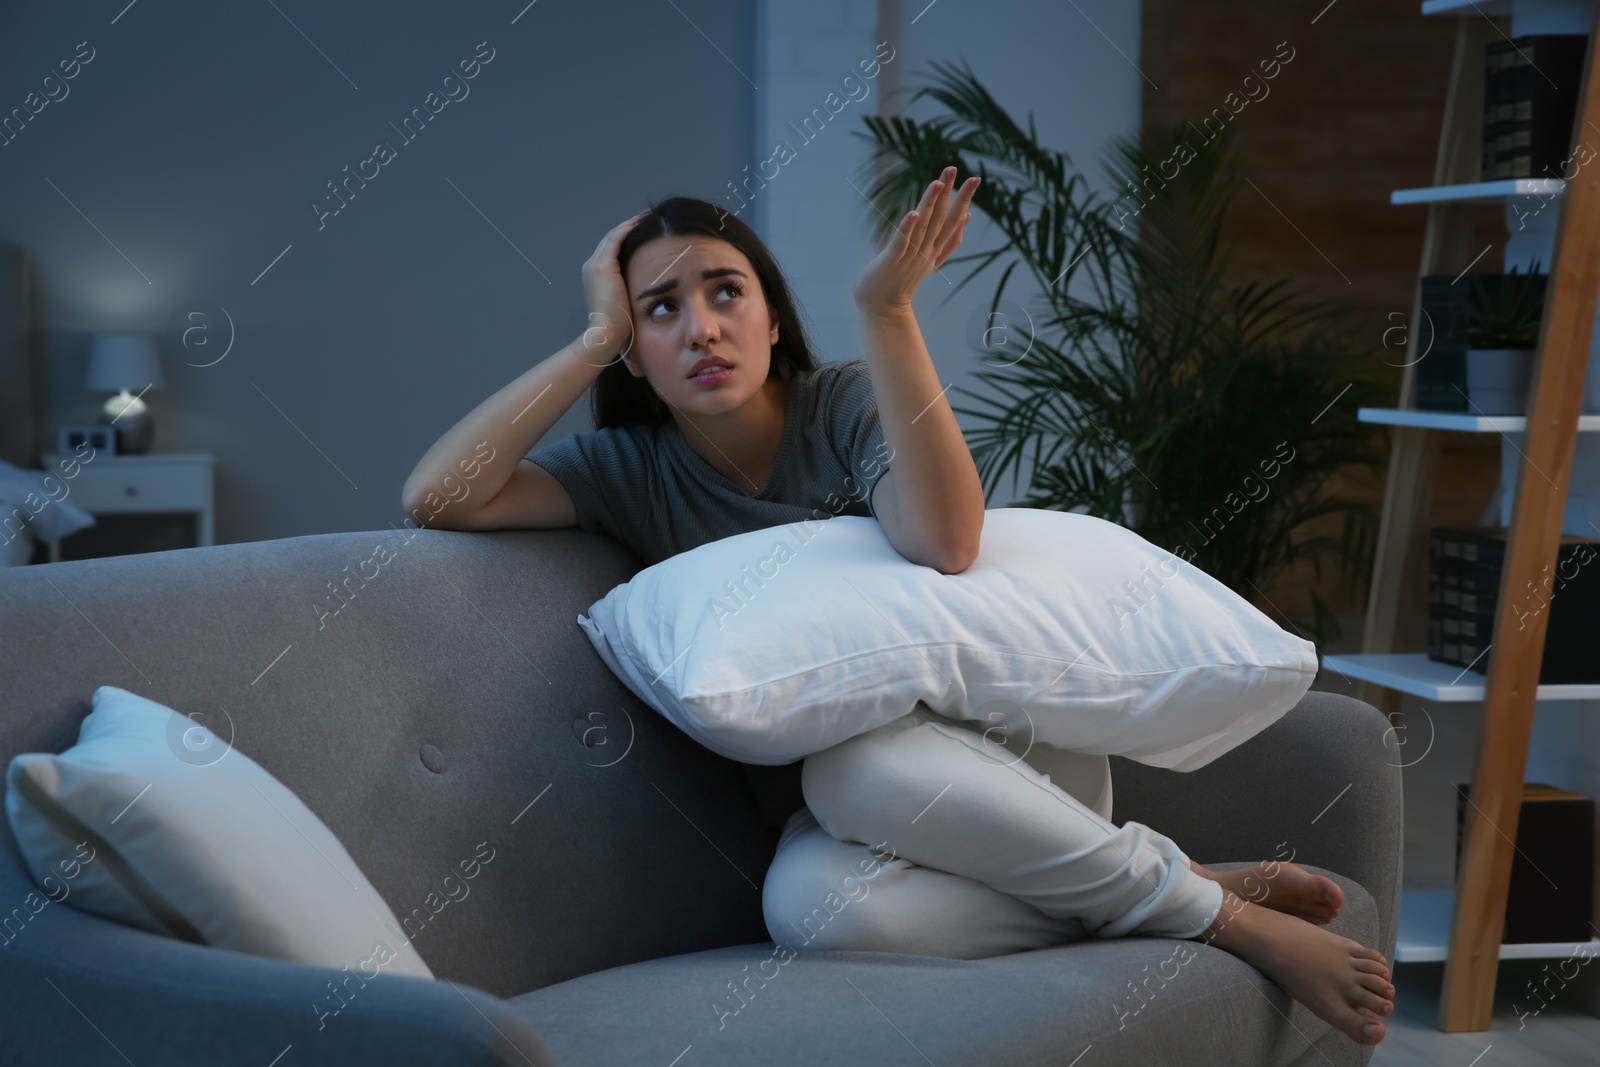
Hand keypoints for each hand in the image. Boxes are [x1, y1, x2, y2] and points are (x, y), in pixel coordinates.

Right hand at [579, 208, 650, 362]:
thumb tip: (647, 295)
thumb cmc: (617, 328)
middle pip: (611, 240)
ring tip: (647, 216)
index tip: (644, 232)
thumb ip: (629, 294)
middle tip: (647, 218)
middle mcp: (591, 267)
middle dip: (629, 228)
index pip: (611, 251)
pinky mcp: (603, 266)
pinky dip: (629, 228)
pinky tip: (643, 222)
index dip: (626, 239)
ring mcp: (595, 265)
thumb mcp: (624, 306)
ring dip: (631, 224)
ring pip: (614, 236)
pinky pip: (617, 238)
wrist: (606, 334)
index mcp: (595, 276)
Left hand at [853, 167, 978, 313]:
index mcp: (935, 248)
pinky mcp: (891, 261)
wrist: (883, 308)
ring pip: (923, 227)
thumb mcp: (931, 258)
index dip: (964, 200)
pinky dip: (907, 228)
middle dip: (949, 194)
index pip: (953, 220)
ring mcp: (909, 257)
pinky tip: (913, 213)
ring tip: (937, 182)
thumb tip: (967, 217)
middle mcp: (925, 251)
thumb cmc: (903, 279)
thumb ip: (949, 240)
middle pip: (941, 220)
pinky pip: (901, 243)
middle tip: (955, 168)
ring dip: (930, 204)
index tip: (975, 179)